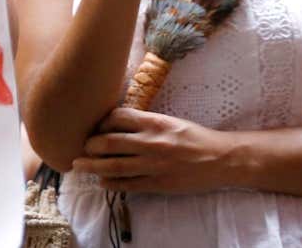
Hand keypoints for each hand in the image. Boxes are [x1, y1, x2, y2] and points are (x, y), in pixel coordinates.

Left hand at [71, 107, 234, 193]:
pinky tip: (102, 182)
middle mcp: (152, 142)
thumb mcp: (169, 121)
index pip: (116, 117)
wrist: (222, 159)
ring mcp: (154, 164)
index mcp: (155, 122)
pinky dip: (111, 183)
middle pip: (109, 142)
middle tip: (83, 147)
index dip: (101, 122)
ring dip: (92, 166)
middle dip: (90, 145)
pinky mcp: (159, 183)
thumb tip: (114, 123)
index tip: (96, 127)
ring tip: (79, 166)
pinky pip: (128, 185)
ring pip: (114, 166)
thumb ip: (144, 122)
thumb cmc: (194, 137)